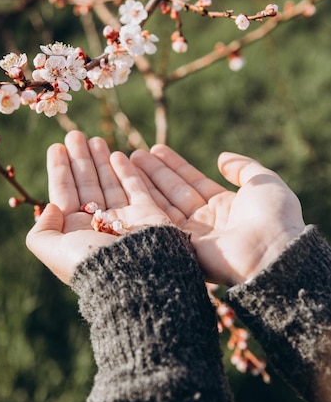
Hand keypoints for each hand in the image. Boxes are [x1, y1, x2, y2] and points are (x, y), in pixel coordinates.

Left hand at [26, 131, 168, 283]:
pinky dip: (127, 171)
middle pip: (87, 185)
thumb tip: (49, 208)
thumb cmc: (92, 264)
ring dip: (101, 160)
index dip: (61, 171)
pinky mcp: (149, 214)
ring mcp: (126, 219)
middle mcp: (100, 225)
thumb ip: (41, 231)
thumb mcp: (53, 251)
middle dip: (81, 160)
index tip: (56, 147)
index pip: (65, 194)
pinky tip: (118, 154)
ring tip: (94, 138)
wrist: (134, 277)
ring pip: (110, 182)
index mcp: (77, 234)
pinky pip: (136, 187)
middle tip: (75, 134)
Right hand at [131, 146, 305, 285]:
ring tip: (127, 162)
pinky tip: (132, 183)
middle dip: (154, 173)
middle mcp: (207, 221)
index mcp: (226, 207)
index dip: (175, 166)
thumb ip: (243, 166)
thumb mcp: (264, 182)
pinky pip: (162, 219)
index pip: (193, 182)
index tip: (155, 149)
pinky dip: (147, 200)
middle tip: (134, 154)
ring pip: (164, 204)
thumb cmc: (274, 217)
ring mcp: (193, 235)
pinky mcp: (183, 247)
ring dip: (145, 183)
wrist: (272, 252)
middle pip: (174, 192)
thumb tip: (221, 158)